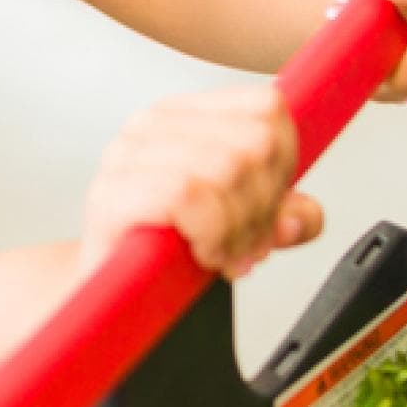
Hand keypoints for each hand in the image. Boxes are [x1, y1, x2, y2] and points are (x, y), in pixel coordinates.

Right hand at [81, 87, 323, 281]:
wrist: (103, 300)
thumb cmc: (165, 254)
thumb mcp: (238, 227)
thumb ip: (279, 215)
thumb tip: (304, 216)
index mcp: (187, 115)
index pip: (268, 107)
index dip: (284, 165)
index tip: (265, 208)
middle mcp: (155, 123)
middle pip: (257, 142)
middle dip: (263, 206)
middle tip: (242, 242)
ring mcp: (129, 154)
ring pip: (228, 168)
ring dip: (238, 228)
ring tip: (221, 253)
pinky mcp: (113, 193)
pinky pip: (187, 194)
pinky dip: (210, 233)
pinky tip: (201, 254)